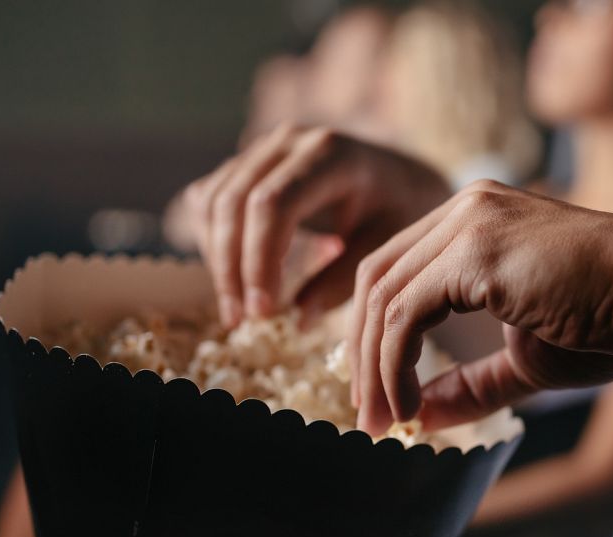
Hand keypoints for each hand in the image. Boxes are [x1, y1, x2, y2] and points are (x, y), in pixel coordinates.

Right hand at [181, 125, 449, 325]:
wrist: (401, 177)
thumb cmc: (399, 212)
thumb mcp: (385, 247)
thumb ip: (343, 281)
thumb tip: (298, 320)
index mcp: (330, 154)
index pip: (273, 205)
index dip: (259, 261)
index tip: (262, 311)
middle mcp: (290, 140)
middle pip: (234, 202)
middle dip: (231, 267)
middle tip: (240, 319)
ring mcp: (264, 147)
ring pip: (214, 200)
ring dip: (217, 258)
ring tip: (237, 309)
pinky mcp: (248, 161)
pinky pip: (211, 198)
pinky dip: (213, 240)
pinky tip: (235, 278)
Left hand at [340, 179, 612, 434]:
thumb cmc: (612, 321)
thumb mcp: (526, 358)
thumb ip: (470, 384)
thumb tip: (419, 417)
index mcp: (475, 220)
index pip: (397, 272)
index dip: (375, 337)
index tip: (380, 394)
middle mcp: (464, 208)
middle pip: (375, 279)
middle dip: (361, 354)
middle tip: (367, 416)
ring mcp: (468, 223)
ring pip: (382, 297)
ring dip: (373, 368)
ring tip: (383, 421)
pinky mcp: (476, 251)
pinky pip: (405, 313)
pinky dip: (393, 364)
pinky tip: (407, 404)